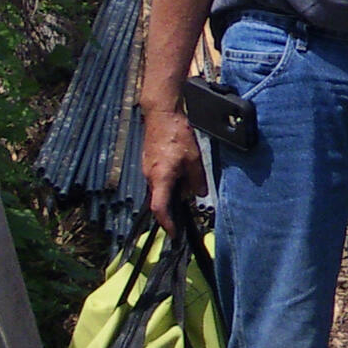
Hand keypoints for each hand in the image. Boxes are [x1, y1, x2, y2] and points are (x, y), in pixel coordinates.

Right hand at [141, 105, 208, 232]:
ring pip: (160, 189)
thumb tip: (200, 194)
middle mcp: (150, 176)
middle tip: (186, 211)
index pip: (160, 209)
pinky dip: (169, 182)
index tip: (174, 233)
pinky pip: (158, 179)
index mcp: (161, 178)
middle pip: (160, 200)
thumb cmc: (176, 134)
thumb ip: (197, 179)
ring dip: (172, 192)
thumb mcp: (194, 159)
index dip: (166, 224)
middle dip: (173, 208)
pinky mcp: (149, 162)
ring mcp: (147, 169)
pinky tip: (181, 172)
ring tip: (187, 184)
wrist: (162, 114)